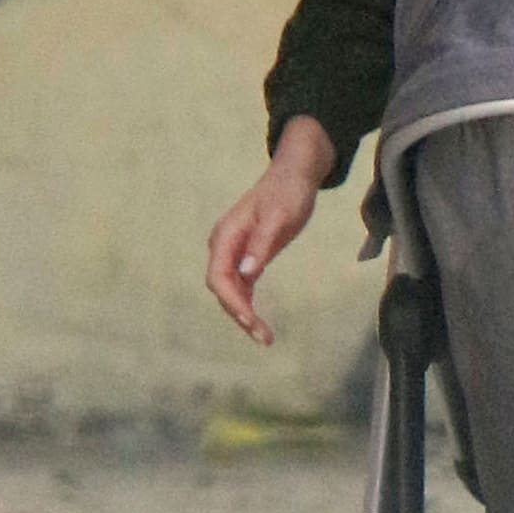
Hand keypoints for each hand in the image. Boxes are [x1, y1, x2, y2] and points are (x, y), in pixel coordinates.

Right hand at [204, 118, 333, 345]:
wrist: (294, 175)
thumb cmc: (288, 194)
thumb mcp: (280, 218)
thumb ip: (262, 244)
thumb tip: (247, 273)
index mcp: (226, 236)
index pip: (219, 277)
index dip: (233, 302)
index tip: (250, 321)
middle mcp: (224, 245)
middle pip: (222, 288)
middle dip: (239, 314)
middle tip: (264, 337)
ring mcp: (233, 251)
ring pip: (231, 290)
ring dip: (244, 314)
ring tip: (265, 337)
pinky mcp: (246, 256)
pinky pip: (241, 286)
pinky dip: (248, 304)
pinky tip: (260, 322)